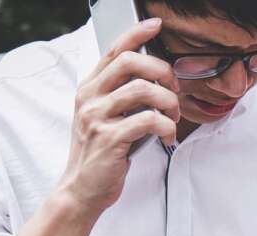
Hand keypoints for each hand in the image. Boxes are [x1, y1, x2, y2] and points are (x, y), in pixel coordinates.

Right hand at [58, 17, 179, 220]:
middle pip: (129, 63)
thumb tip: (158, 79)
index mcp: (90, 89)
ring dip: (168, 102)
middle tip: (174, 88)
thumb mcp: (106, 118)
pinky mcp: (110, 139)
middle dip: (160, 70)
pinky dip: (166, 125)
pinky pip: (148, 120)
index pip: (113, 51)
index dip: (136, 34)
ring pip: (143, 90)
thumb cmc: (100, 154)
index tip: (156, 25)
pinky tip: (167, 135)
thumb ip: (123, 97)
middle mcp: (89, 98)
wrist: (82, 189)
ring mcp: (97, 118)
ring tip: (173, 118)